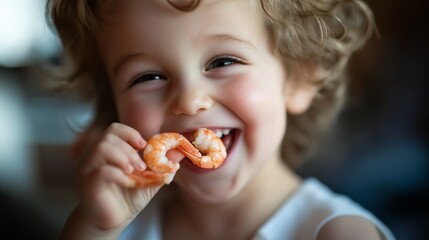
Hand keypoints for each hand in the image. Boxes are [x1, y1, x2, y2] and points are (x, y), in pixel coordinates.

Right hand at [60, 123, 163, 238]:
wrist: (113, 221)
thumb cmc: (128, 197)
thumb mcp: (150, 178)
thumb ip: (162, 164)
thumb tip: (180, 151)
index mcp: (107, 150)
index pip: (115, 129)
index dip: (131, 134)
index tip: (144, 147)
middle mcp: (94, 155)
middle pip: (109, 137)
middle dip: (130, 150)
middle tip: (142, 167)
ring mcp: (88, 168)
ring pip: (102, 148)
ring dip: (124, 158)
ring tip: (135, 172)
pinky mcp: (88, 183)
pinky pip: (102, 170)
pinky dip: (120, 175)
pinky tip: (128, 183)